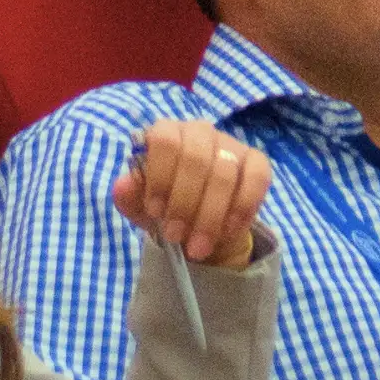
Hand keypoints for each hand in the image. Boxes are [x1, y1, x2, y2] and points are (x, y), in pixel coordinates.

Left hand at [113, 116, 268, 266]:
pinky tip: (227, 231)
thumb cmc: (166, 208)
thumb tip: (122, 185)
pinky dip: (241, 209)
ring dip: (209, 216)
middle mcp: (199, 131)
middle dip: (184, 203)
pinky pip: (256, 180)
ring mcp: (230, 144)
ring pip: (224, 173)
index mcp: (167, 133)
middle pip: (196, 158)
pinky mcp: (257, 161)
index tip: (155, 211)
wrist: (198, 227)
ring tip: (197, 247)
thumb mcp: (142, 208)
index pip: (164, 140)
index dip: (160, 176)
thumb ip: (130, 197)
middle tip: (174, 236)